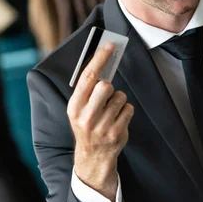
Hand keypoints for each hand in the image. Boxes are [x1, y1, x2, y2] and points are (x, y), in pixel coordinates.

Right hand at [67, 42, 133, 201]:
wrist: (93, 156)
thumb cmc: (87, 125)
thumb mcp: (79, 109)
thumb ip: (87, 90)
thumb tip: (103, 63)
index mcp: (74, 107)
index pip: (87, 77)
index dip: (99, 58)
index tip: (109, 45)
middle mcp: (86, 117)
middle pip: (105, 86)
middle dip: (109, 88)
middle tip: (106, 96)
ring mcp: (102, 126)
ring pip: (120, 96)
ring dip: (118, 100)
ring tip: (110, 112)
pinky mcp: (117, 132)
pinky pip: (128, 108)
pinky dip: (126, 111)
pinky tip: (117, 120)